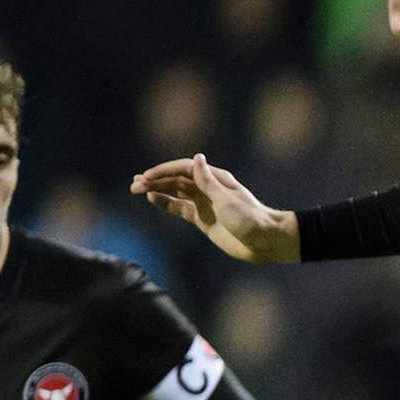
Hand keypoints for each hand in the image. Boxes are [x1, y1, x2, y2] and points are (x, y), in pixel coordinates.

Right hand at [130, 154, 300, 262]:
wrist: (265, 242)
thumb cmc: (250, 219)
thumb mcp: (227, 200)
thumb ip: (208, 182)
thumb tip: (196, 158)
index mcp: (215, 179)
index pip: (184, 169)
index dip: (164, 171)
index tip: (147, 177)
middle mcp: (208, 188)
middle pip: (176, 180)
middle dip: (155, 180)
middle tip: (134, 184)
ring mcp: (204, 203)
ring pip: (175, 192)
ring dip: (156, 190)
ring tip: (136, 189)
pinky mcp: (203, 219)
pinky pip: (180, 208)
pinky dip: (166, 203)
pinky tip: (152, 199)